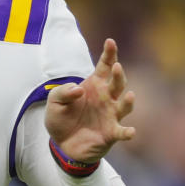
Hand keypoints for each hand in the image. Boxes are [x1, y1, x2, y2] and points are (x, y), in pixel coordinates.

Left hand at [45, 38, 135, 162]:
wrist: (62, 144)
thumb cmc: (61, 118)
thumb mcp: (54, 101)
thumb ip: (62, 92)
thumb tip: (80, 89)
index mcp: (94, 85)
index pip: (105, 66)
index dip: (109, 54)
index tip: (110, 41)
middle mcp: (107, 98)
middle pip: (117, 83)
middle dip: (119, 75)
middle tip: (116, 67)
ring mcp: (111, 115)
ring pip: (124, 105)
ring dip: (128, 101)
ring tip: (128, 95)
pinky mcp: (111, 134)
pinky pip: (122, 132)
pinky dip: (128, 132)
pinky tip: (130, 132)